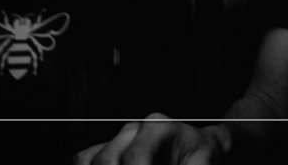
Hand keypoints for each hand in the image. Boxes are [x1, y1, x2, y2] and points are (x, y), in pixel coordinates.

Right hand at [73, 113, 228, 164]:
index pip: (135, 156)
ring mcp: (119, 137)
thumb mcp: (203, 161)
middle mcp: (134, 129)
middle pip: (107, 159)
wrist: (197, 145)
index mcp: (158, 126)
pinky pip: (84, 159)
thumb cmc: (200, 152)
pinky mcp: (108, 148)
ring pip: (93, 160)